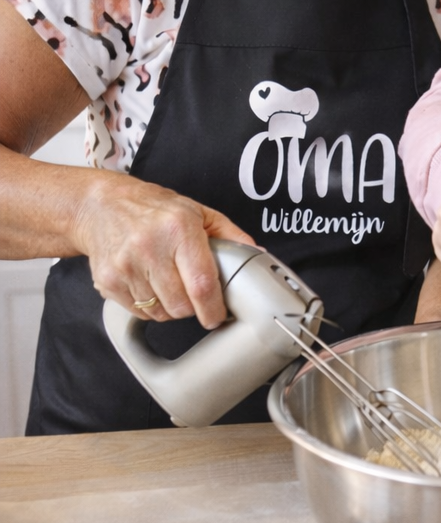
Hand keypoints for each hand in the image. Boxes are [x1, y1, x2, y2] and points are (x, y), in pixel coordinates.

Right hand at [72, 170, 254, 328]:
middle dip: (192, 306)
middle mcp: (149, 247)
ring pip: (160, 313)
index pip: (201, 284)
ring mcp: (125, 266)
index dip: (213, 309)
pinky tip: (149, 283)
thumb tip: (257, 256)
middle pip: (181, 306)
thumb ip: (230, 234)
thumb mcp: (197, 212)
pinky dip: (149, 306)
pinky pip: (139, 312)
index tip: (217, 316)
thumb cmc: (153, 208)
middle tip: (191, 290)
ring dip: (170, 307)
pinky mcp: (108, 281)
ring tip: (168, 282)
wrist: (101, 206)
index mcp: (178, 228)